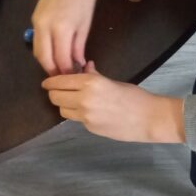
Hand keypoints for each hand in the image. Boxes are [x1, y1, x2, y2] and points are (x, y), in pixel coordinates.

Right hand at [32, 0, 109, 74]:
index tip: (73, 77)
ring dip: (46, 62)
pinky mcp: (34, 17)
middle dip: (53, 70)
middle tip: (63, 77)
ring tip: (59, 67)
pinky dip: (43, 50)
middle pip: (43, 58)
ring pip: (36, 50)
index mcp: (61, 28)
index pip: (60, 59)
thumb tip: (76, 64)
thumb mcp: (85, 24)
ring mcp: (36, 21)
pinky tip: (53, 52)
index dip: (66, 71)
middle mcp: (44, 26)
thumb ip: (78, 46)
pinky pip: (36, 39)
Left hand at [42, 62, 185, 143]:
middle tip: (59, 90)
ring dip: (64, 105)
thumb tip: (84, 67)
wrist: (148, 119)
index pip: (59, 82)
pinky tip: (88, 110)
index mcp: (90, 83)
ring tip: (73, 100)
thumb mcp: (111, 81)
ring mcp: (85, 117)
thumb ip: (93, 75)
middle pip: (55, 97)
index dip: (50, 82)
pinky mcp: (89, 128)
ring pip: (62, 111)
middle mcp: (83, 100)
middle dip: (54, 93)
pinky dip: (77, 114)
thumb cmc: (133, 96)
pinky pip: (76, 119)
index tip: (47, 82)